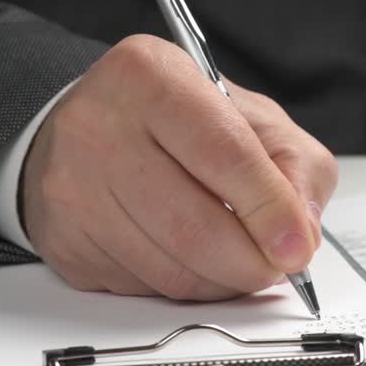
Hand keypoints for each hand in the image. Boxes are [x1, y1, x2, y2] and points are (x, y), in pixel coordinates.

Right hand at [20, 35, 336, 299]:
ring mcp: (74, 189)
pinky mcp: (65, 241)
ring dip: (222, 281)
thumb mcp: (247, 113)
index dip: (270, 209)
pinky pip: (142, 288)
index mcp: (150, 77)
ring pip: (169, 270)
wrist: (87, 126)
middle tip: (276, 265)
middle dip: (251, 262)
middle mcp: (99, 128)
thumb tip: (300, 232)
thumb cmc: (174, 118)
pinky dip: (184, 287)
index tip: (297, 247)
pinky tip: (191, 258)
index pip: (223, 153)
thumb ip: (293, 163)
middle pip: (193, 226)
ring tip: (240, 260)